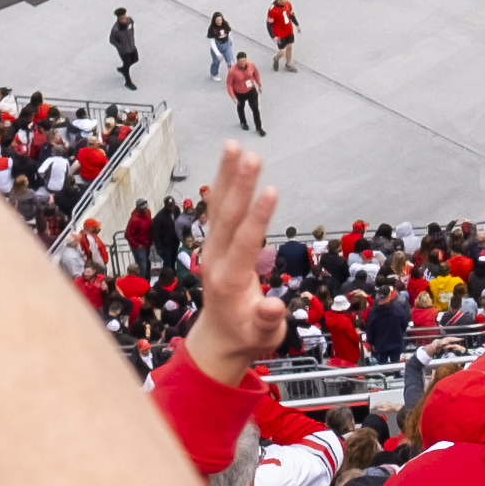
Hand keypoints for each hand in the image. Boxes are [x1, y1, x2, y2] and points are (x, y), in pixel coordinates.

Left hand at [178, 144, 283, 380]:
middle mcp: (216, 259)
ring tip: (233, 145)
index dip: (259, 216)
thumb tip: (272, 305)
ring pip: (219, 208)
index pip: (245, 242)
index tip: (272, 190)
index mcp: (230, 280)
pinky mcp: (214, 244)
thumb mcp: (265, 337)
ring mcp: (212, 250)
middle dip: (239, 185)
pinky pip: (217, 210)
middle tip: (251, 155)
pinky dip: (221, 184)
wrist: (218, 340)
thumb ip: (268, 320)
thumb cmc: (247, 336)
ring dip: (226, 176)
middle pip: (228, 217)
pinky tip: (226, 162)